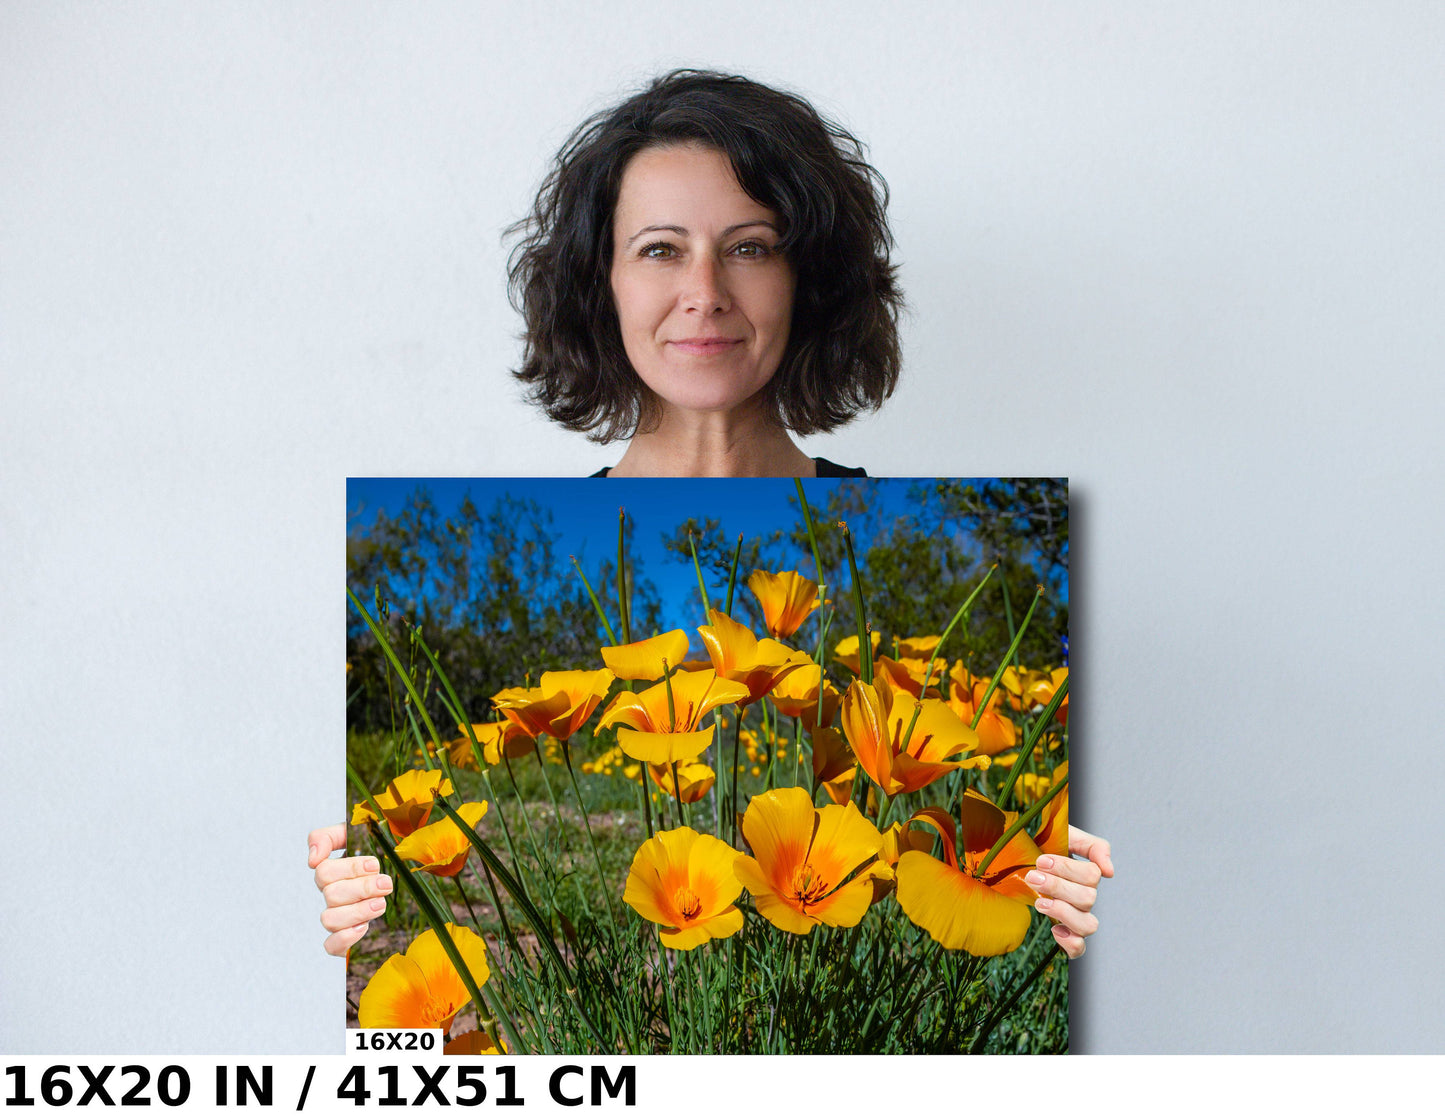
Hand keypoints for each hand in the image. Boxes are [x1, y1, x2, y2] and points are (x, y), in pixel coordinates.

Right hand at [308, 824, 390, 956]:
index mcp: (332, 873)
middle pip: (331, 895)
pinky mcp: (344, 940)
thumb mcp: (355, 835)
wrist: (400, 874)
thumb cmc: (376, 855)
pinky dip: (345, 938)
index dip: (349, 868)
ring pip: (330, 919)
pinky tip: (363, 927)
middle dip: (362, 888)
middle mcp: (331, 896)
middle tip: (384, 884)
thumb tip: (312, 858)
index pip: (324, 872)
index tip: (374, 865)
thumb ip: (329, 837)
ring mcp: (337, 918)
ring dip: (357, 911)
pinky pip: (330, 946)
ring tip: (380, 903)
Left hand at [1025, 825, 1113, 959]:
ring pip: (1088, 925)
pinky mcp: (1065, 933)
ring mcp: (1076, 916)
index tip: (1042, 861)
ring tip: (1039, 902)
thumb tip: (1110, 872)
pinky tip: (1054, 930)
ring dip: (1063, 912)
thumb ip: (1092, 846)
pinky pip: (1078, 949)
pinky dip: (1070, 943)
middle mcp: (1085, 898)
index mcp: (1086, 875)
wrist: (1020, 857)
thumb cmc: (1044, 847)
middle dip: (1057, 887)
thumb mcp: (1067, 835)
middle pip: (1087, 899)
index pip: (1092, 875)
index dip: (1067, 869)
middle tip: (1033, 877)